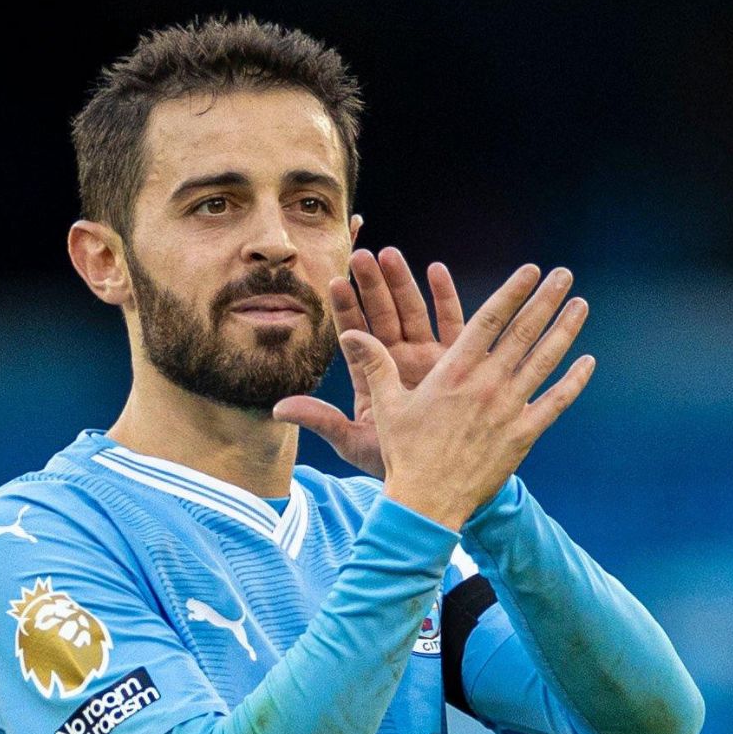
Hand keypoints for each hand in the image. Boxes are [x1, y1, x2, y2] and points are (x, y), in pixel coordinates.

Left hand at [273, 248, 464, 475]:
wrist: (438, 479)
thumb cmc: (394, 462)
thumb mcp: (352, 441)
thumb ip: (320, 419)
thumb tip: (276, 409)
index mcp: (370, 377)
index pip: (354, 335)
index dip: (345, 309)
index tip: (334, 282)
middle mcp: (396, 362)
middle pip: (381, 316)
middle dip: (371, 286)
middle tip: (360, 256)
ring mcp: (426, 359)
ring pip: (412, 313)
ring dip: (402, 283)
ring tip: (390, 254)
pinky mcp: (456, 361)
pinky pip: (452, 324)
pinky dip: (445, 297)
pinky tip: (436, 270)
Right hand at [335, 264, 594, 530]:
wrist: (428, 501)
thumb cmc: (405, 453)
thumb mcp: (386, 407)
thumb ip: (373, 365)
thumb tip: (348, 333)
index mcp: (453, 372)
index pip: (489, 320)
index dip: (511, 292)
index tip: (529, 271)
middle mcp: (486, 384)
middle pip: (523, 333)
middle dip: (545, 300)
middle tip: (563, 275)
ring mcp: (508, 409)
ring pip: (544, 361)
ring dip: (565, 330)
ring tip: (580, 305)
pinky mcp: (523, 435)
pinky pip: (555, 403)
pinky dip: (573, 382)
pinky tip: (587, 363)